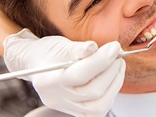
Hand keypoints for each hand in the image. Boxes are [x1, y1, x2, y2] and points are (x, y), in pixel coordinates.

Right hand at [3, 28, 125, 115]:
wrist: (38, 63)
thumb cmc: (48, 52)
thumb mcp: (59, 45)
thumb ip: (77, 48)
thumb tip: (94, 47)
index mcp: (48, 80)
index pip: (79, 74)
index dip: (101, 60)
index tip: (115, 47)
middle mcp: (56, 98)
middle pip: (92, 92)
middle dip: (111, 71)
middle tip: (117, 53)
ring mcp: (66, 107)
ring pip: (99, 106)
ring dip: (115, 83)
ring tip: (117, 65)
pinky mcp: (76, 110)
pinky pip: (98, 109)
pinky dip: (110, 93)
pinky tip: (112, 77)